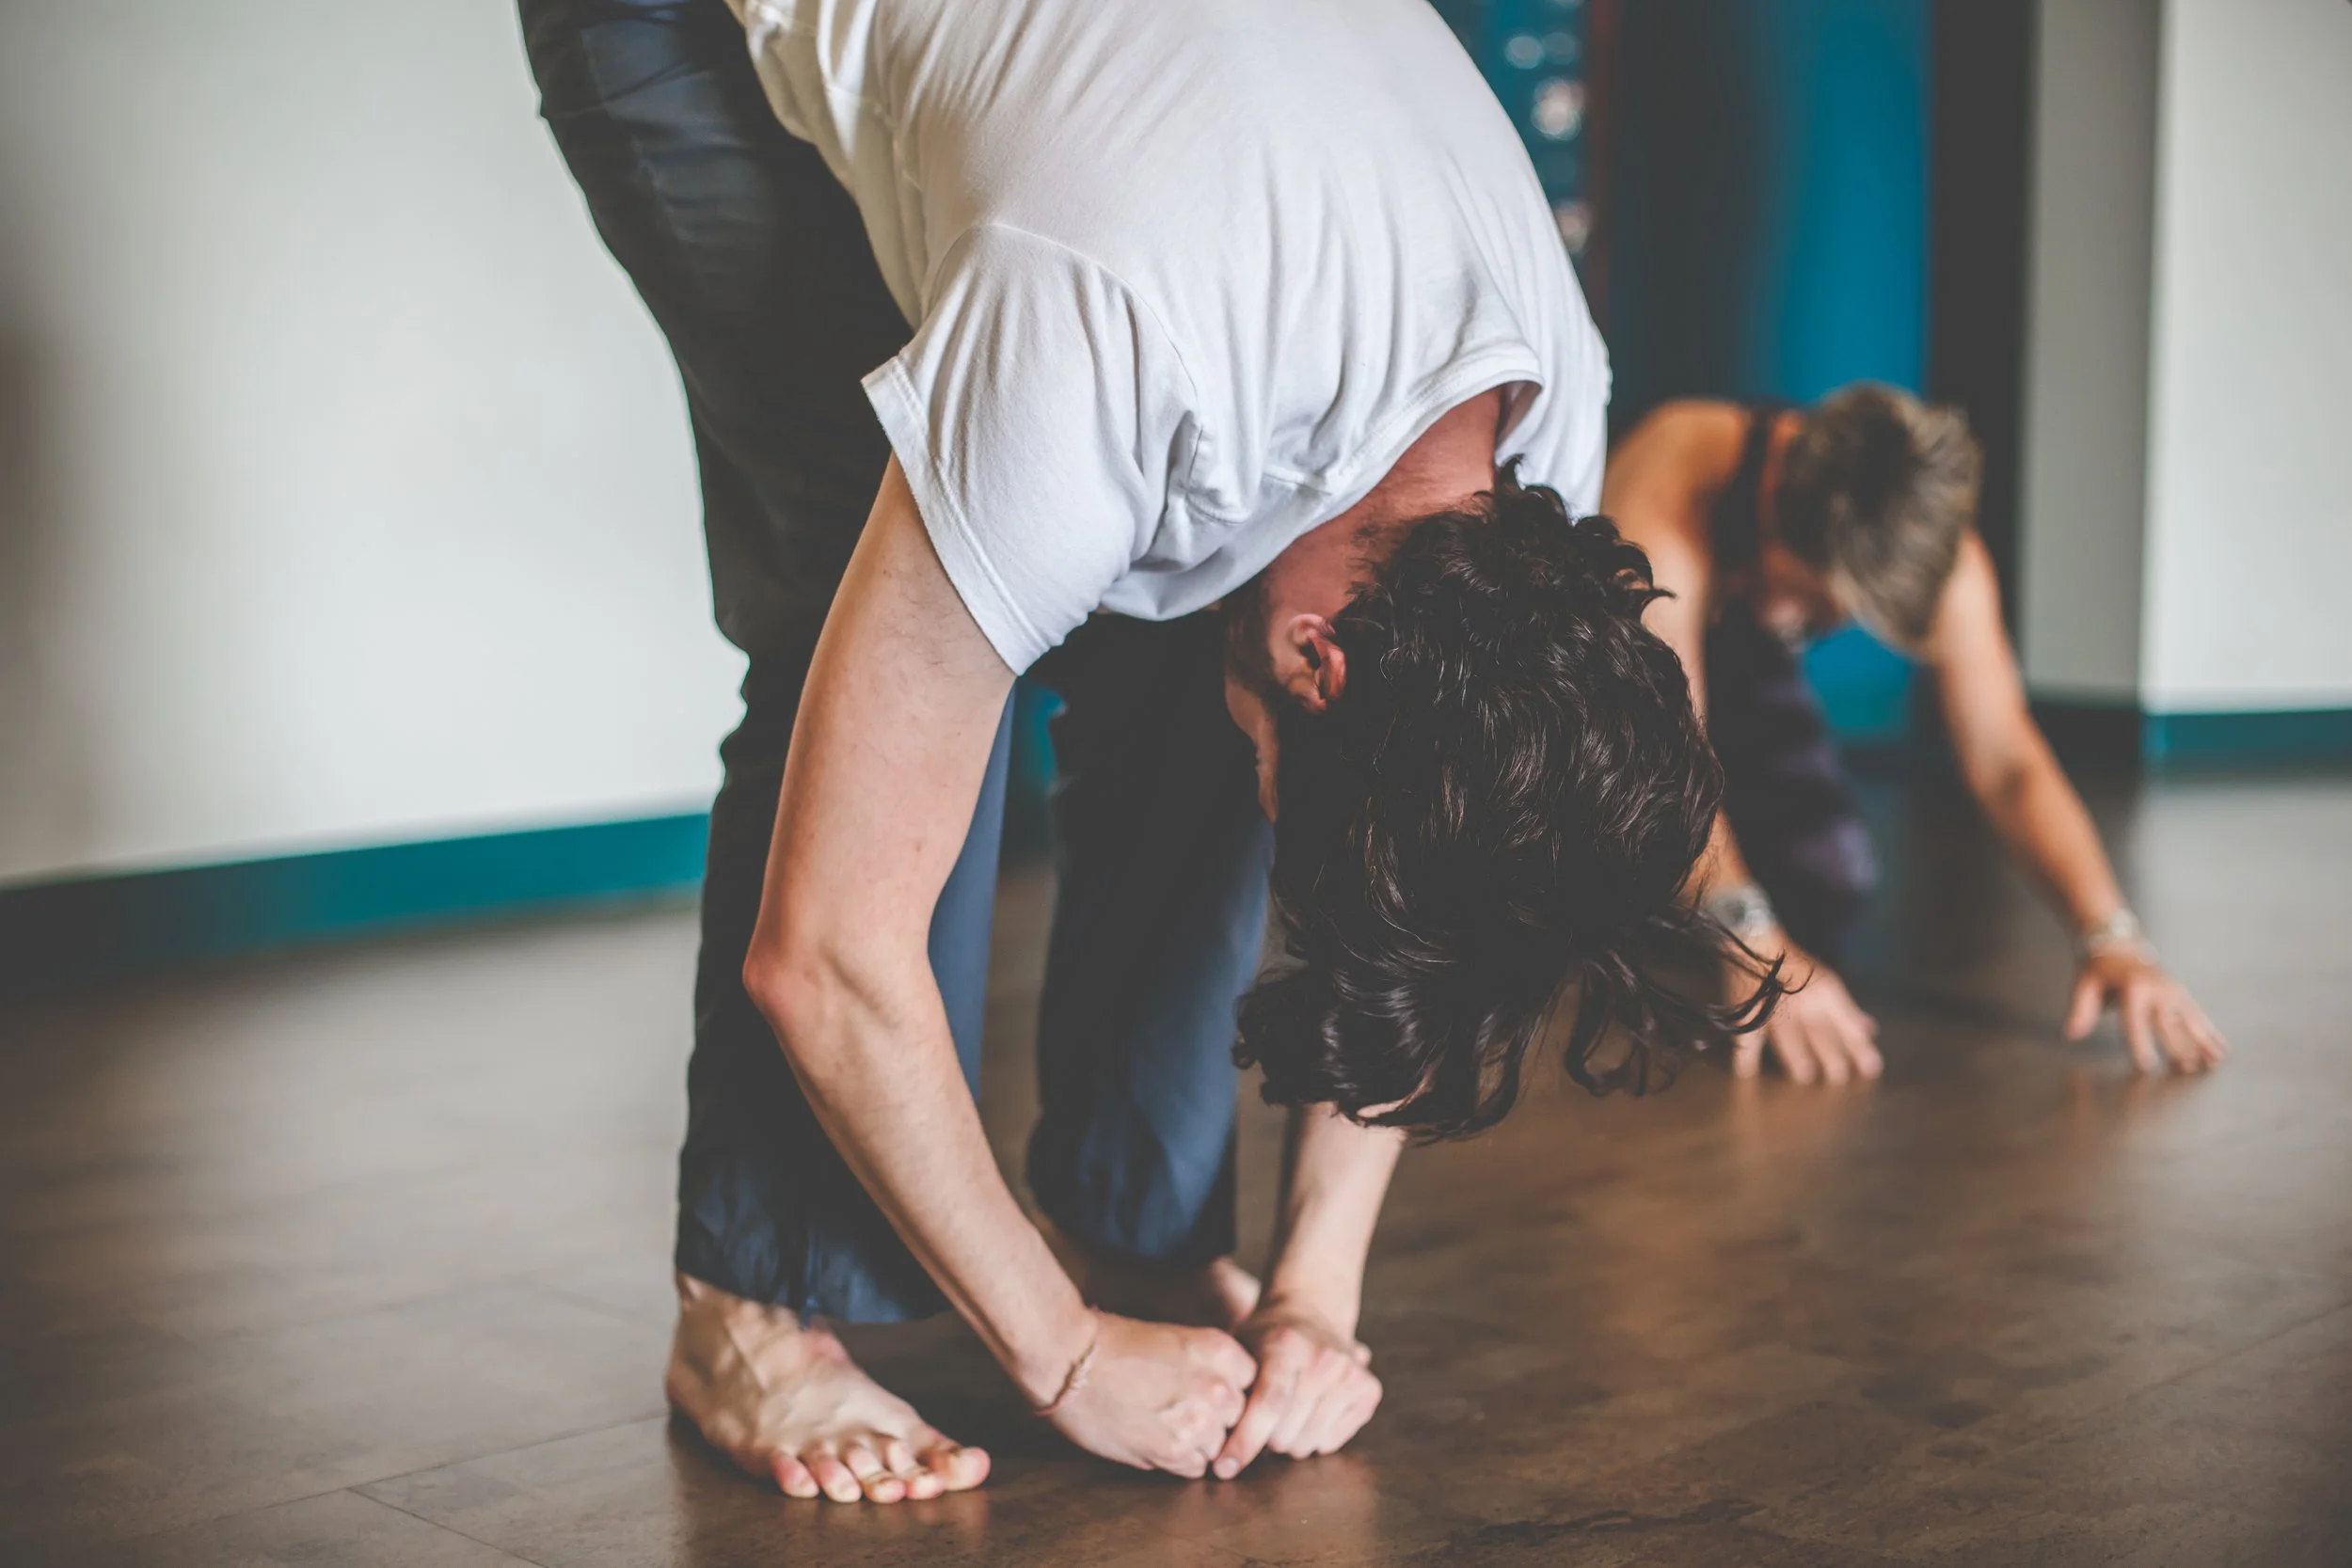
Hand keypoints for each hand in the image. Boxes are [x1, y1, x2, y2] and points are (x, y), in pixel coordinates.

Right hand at [1046, 1312, 1255, 1477]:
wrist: (1070, 1359)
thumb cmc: (1113, 1343)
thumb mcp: (1174, 1337)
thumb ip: (1207, 1366)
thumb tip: (1226, 1398)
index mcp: (1218, 1349)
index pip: (1251, 1380)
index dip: (1230, 1389)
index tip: (1212, 1391)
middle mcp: (1216, 1385)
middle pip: (1239, 1417)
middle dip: (1218, 1418)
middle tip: (1185, 1411)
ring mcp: (1197, 1421)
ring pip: (1219, 1447)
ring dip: (1200, 1443)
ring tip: (1167, 1427)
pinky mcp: (1173, 1451)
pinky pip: (1195, 1468)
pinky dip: (1181, 1461)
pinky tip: (1157, 1441)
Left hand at [1211, 1302, 1380, 1477]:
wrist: (1312, 1309)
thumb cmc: (1265, 1336)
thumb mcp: (1239, 1346)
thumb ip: (1227, 1384)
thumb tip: (1210, 1432)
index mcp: (1287, 1345)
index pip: (1267, 1406)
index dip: (1244, 1441)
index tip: (1223, 1469)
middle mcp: (1325, 1359)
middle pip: (1285, 1433)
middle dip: (1264, 1439)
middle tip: (1260, 1421)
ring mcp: (1350, 1374)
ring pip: (1308, 1444)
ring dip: (1288, 1442)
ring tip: (1283, 1417)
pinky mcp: (1368, 1390)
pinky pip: (1331, 1443)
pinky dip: (1313, 1440)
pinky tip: (1308, 1415)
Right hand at [1732, 941, 1881, 1084]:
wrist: (1756, 942)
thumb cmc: (1795, 966)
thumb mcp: (1828, 984)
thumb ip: (1848, 1011)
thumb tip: (1869, 1031)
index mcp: (1825, 994)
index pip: (1847, 1024)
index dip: (1860, 1048)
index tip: (1872, 1069)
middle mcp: (1803, 1002)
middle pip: (1820, 1034)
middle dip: (1831, 1057)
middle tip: (1838, 1077)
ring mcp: (1776, 1008)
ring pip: (1789, 1036)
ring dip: (1797, 1058)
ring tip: (1805, 1076)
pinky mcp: (1750, 1013)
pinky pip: (1749, 1037)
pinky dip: (1746, 1056)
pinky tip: (1747, 1072)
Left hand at [2065, 947, 2227, 1072]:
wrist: (2119, 943)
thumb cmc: (2098, 969)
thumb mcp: (2085, 985)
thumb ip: (2081, 1009)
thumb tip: (2071, 1034)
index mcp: (2132, 989)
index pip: (2136, 1021)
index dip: (2140, 1043)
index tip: (2146, 1065)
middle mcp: (2157, 990)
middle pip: (2168, 1023)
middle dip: (2177, 1046)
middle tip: (2184, 1069)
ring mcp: (2173, 992)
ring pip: (2190, 1021)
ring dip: (2202, 1042)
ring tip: (2212, 1063)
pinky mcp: (2182, 995)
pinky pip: (2198, 1016)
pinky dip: (2210, 1034)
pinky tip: (2221, 1051)